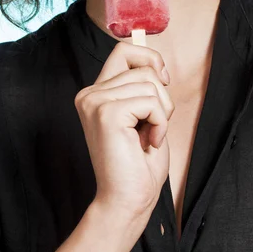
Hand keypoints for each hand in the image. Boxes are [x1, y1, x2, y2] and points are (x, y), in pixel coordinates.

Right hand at [74, 41, 174, 214]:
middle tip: (152, 125)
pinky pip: (151, 102)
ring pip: (150, 83)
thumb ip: (142, 86)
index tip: (162, 81)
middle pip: (143, 67)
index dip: (149, 58)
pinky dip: (161, 123)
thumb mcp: (144, 114)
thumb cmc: (139, 163)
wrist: (128, 201)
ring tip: (148, 136)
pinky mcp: (106, 113)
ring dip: (162, 112)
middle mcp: (90, 93)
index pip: (123, 50)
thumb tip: (155, 62)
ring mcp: (95, 101)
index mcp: (96, 92)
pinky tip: (148, 142)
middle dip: (161, 96)